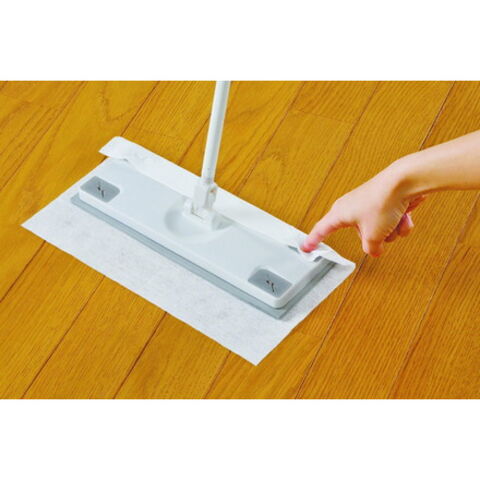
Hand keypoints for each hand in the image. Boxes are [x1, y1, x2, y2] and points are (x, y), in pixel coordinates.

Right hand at [301, 161, 425, 256]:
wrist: (404, 182)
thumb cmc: (382, 202)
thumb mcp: (373, 235)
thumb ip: (372, 248)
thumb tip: (375, 249)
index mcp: (340, 213)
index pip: (321, 230)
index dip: (313, 240)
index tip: (305, 247)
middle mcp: (351, 207)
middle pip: (362, 235)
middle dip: (376, 237)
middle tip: (382, 231)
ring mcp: (369, 205)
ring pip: (380, 230)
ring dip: (391, 230)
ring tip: (395, 220)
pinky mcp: (384, 203)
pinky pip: (391, 222)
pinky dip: (399, 222)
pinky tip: (404, 216)